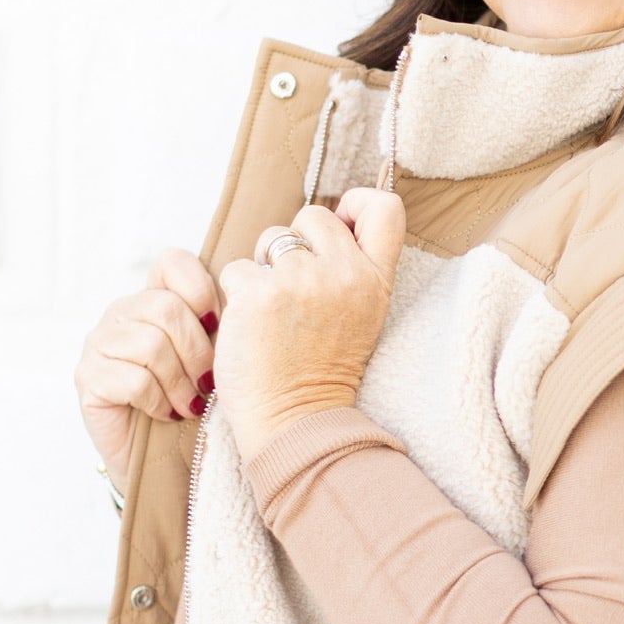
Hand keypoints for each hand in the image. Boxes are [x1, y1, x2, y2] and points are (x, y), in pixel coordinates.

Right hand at [75, 248, 221, 490]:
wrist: (167, 460)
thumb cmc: (196, 402)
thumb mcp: (215, 356)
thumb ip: (222, 322)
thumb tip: (247, 295)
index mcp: (154, 297)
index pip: (172, 262)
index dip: (200, 288)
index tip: (218, 323)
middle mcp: (122, 313)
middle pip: (166, 308)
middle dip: (198, 352)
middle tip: (209, 383)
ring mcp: (100, 344)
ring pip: (151, 345)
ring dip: (180, 382)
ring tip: (190, 404)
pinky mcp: (88, 379)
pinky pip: (133, 380)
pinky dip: (159, 402)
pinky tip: (165, 413)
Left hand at [214, 189, 405, 463]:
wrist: (297, 420)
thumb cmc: (324, 368)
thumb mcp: (364, 314)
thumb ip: (356, 267)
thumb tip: (337, 216)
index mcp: (375, 279)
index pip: (386, 208)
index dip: (359, 203)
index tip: (341, 225)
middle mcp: (343, 274)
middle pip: (313, 216)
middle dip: (296, 243)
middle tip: (296, 290)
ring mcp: (300, 281)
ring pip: (269, 240)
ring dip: (263, 270)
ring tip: (274, 313)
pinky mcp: (258, 295)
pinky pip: (237, 269)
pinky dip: (237, 295)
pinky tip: (251, 326)